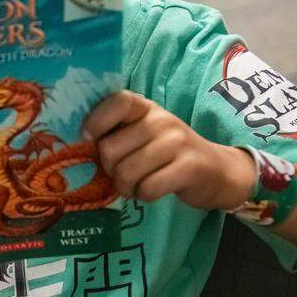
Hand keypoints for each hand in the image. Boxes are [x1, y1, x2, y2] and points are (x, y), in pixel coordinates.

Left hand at [83, 91, 255, 210]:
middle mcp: (161, 120)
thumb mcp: (144, 134)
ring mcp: (177, 142)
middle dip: (110, 170)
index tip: (90, 138)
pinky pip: (148, 188)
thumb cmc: (168, 154)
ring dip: (126, 187)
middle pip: (111, 149)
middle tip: (122, 175)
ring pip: (127, 172)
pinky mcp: (189, 167)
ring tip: (136, 185)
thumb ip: (118, 133)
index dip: (97, 120)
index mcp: (145, 108)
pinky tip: (152, 191)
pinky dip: (144, 196)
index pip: (117, 101)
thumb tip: (79, 146)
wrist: (218, 171)